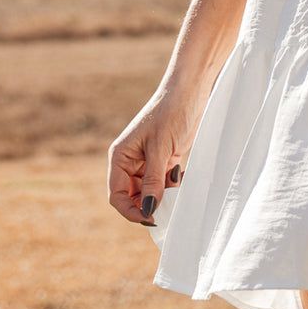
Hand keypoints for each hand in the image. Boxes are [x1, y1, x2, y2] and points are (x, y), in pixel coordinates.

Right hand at [107, 86, 201, 225]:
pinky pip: (165, 182)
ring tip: (178, 188)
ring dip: (165, 196)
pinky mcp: (165, 159)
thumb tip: (147, 211)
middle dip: (149, 205)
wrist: (190, 90)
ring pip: (151, 192)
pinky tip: (185, 178)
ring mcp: (148, 161)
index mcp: (120, 157)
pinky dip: (174, 186)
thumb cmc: (170, 113)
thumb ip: (153, 182)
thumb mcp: (160, 149)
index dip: (130, 211)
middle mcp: (130, 161)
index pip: (117, 195)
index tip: (151, 218)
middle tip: (169, 209)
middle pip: (133, 197)